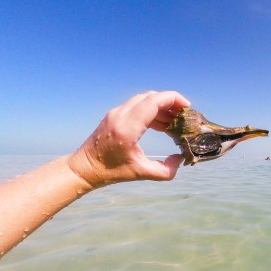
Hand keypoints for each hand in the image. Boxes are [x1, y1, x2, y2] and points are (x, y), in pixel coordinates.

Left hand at [69, 91, 190, 187]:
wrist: (84, 168)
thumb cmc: (110, 171)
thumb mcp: (141, 173)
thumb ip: (165, 170)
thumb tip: (180, 159)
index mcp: (127, 127)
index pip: (153, 101)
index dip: (173, 99)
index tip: (187, 107)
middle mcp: (120, 115)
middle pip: (150, 97)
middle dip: (169, 102)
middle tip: (183, 115)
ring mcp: (115, 113)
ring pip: (143, 100)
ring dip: (160, 107)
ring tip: (175, 122)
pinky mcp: (113, 116)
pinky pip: (136, 106)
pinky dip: (151, 111)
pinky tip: (161, 125)